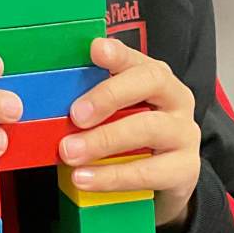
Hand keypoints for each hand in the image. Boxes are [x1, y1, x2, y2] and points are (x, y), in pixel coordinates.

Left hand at [58, 37, 200, 228]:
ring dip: (105, 140)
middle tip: (76, 114)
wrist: (162, 182)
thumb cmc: (130, 139)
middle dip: (110, 95)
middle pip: (152, 82)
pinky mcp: (184, 170)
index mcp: (156, 78)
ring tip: (70, 152)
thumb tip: (49, 95)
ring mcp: (184, 134)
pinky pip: (148, 172)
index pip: (137, 58)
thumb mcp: (111, 115)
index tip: (95, 50)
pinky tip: (84, 178)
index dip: (118, 54)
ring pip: (150, 129)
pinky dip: (112, 176)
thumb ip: (89, 102)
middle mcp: (176, 99)